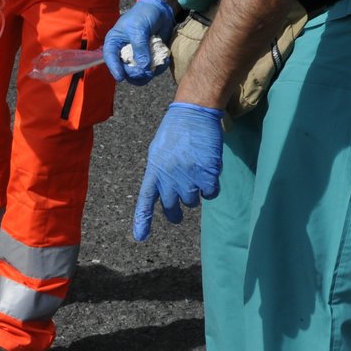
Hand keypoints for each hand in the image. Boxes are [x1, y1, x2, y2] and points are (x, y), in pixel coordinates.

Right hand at [103, 0, 174, 84]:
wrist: (160, 10)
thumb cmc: (144, 14)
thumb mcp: (139, 29)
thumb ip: (140, 48)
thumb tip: (144, 68)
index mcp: (114, 43)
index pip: (110, 58)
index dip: (114, 69)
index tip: (121, 77)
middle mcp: (123, 53)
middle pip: (125, 71)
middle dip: (136, 73)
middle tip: (146, 71)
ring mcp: (136, 57)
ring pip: (139, 75)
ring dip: (149, 73)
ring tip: (158, 64)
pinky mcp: (149, 59)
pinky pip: (152, 70)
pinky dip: (158, 68)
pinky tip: (164, 60)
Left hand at [133, 102, 223, 240]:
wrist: (194, 113)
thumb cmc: (175, 131)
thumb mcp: (158, 152)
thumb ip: (159, 173)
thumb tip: (162, 193)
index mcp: (154, 170)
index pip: (146, 199)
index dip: (143, 220)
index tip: (140, 237)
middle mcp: (169, 176)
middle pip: (171, 206)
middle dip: (175, 213)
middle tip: (177, 216)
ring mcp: (188, 176)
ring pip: (192, 201)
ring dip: (194, 195)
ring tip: (194, 176)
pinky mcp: (206, 174)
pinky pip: (210, 194)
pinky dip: (210, 189)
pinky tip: (208, 174)